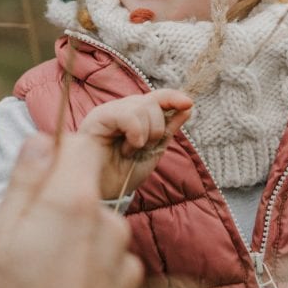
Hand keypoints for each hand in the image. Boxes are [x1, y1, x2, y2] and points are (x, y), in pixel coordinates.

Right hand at [0, 132, 142, 287]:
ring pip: (94, 231)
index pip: (81, 146)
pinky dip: (86, 274)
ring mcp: (124, 262)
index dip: (58, 153)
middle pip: (83, 193)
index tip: (37, 176)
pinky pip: (106, 265)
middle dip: (56, 210)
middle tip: (23, 247)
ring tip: (40, 281)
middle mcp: (109, 225)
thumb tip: (40, 140)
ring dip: (72, 245)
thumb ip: (23, 183)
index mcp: (73, 203)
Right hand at [78, 89, 192, 199]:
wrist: (101, 192)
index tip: (189, 104)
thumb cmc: (122, 173)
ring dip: (145, 135)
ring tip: (129, 151)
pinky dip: (135, 134)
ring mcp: (109, 110)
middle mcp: (121, 108)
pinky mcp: (99, 116)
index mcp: (134, 116)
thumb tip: (187, 106)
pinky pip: (129, 114)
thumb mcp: (152, 151)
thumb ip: (168, 129)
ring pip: (143, 107)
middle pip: (153, 101)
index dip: (173, 97)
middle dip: (157, 129)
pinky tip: (126, 148)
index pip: (157, 96)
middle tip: (142, 149)